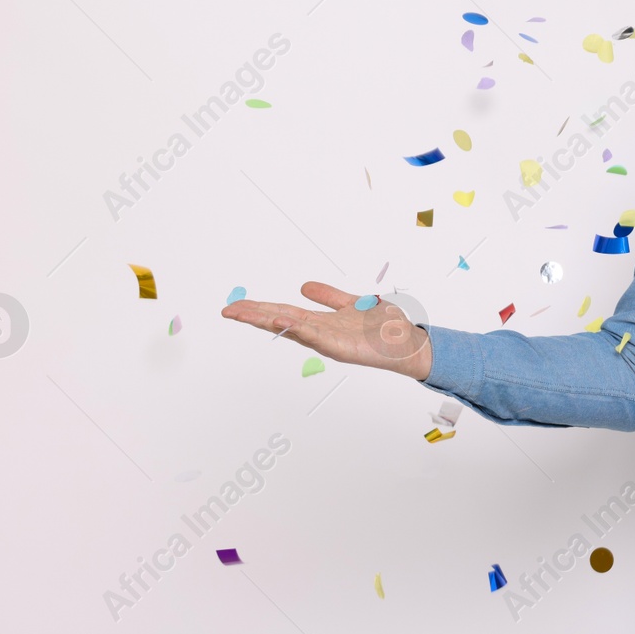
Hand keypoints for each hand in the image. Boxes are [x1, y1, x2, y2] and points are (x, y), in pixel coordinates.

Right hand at [221, 281, 432, 380]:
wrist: (408, 343)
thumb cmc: (384, 327)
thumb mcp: (352, 304)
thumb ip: (329, 296)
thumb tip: (303, 286)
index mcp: (320, 322)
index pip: (284, 312)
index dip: (259, 309)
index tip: (235, 306)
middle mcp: (320, 332)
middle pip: (281, 320)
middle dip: (254, 315)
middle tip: (227, 310)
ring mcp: (328, 341)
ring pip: (292, 328)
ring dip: (268, 320)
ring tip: (244, 313)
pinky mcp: (341, 348)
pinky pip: (315, 336)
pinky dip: (297, 329)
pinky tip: (281, 321)